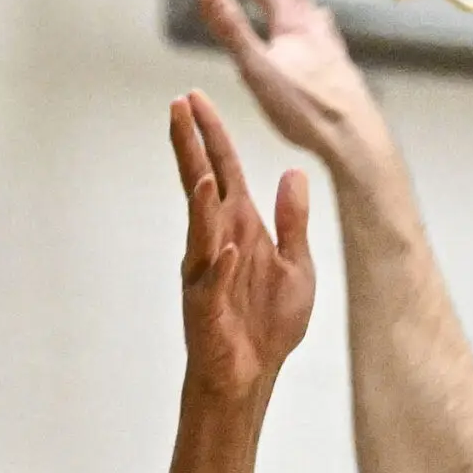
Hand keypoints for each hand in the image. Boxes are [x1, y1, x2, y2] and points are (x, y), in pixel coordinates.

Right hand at [169, 89, 313, 406]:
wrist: (252, 375)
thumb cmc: (268, 324)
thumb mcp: (296, 265)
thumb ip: (293, 221)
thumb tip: (292, 174)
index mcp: (241, 226)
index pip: (223, 170)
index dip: (210, 135)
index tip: (194, 98)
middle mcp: (218, 241)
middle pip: (200, 184)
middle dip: (190, 147)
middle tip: (177, 107)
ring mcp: (207, 271)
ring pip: (201, 228)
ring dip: (200, 201)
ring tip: (199, 170)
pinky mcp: (207, 305)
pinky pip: (215, 281)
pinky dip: (222, 265)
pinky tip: (229, 248)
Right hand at [198, 0, 391, 180]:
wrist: (357, 141)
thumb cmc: (307, 110)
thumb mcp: (257, 69)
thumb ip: (231, 28)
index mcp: (293, 27)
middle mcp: (316, 34)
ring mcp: (333, 55)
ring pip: (316, 20)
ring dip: (305, 5)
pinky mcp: (344, 79)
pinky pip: (330, 46)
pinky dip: (324, 37)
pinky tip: (330, 46)